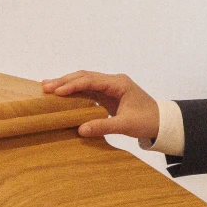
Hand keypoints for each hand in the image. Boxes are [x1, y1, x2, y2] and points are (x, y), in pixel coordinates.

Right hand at [42, 70, 159, 138]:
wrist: (161, 122)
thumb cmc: (147, 121)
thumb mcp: (126, 125)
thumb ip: (104, 126)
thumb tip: (80, 130)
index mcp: (119, 84)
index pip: (91, 80)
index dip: (73, 85)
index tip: (57, 91)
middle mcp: (114, 81)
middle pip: (85, 77)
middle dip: (65, 81)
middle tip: (45, 86)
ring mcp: (110, 87)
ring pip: (85, 81)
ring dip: (68, 84)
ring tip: (48, 87)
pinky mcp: (108, 95)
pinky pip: (88, 90)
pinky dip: (75, 91)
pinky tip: (62, 94)